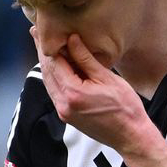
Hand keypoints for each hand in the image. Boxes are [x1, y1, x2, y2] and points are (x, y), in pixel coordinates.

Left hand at [32, 31, 158, 156]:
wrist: (131, 136)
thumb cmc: (125, 107)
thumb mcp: (107, 78)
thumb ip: (86, 59)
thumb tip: (72, 40)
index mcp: (72, 93)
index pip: (54, 63)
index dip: (46, 45)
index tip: (40, 30)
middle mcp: (63, 104)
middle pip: (47, 72)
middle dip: (41, 52)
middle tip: (35, 33)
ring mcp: (63, 112)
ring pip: (49, 83)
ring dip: (46, 64)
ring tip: (43, 47)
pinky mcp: (67, 116)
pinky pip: (55, 92)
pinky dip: (53, 77)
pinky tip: (55, 67)